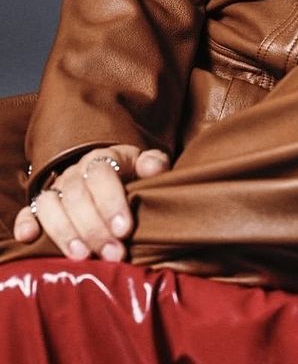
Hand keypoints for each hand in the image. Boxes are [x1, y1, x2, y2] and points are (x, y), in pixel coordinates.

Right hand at [13, 145, 169, 261]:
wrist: (107, 173)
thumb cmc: (130, 174)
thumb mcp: (144, 165)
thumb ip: (153, 164)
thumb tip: (154, 168)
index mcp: (102, 158)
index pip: (102, 175)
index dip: (112, 202)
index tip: (125, 230)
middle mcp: (75, 172)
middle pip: (77, 196)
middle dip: (94, 228)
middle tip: (114, 254)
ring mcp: (56, 189)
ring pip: (51, 206)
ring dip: (65, 232)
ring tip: (82, 257)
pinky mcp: (41, 207)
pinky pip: (28, 211)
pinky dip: (26, 223)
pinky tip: (29, 238)